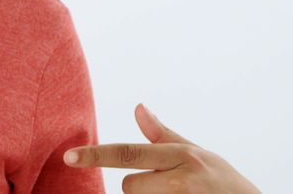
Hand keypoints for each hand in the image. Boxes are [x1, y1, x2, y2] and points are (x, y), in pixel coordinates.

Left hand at [63, 103, 260, 192]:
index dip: (96, 155)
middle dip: (143, 189)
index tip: (68, 156)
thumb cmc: (224, 183)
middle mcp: (181, 180)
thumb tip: (137, 107)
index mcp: (181, 156)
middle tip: (170, 190)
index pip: (129, 153)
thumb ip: (162, 135)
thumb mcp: (197, 153)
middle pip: (129, 187)